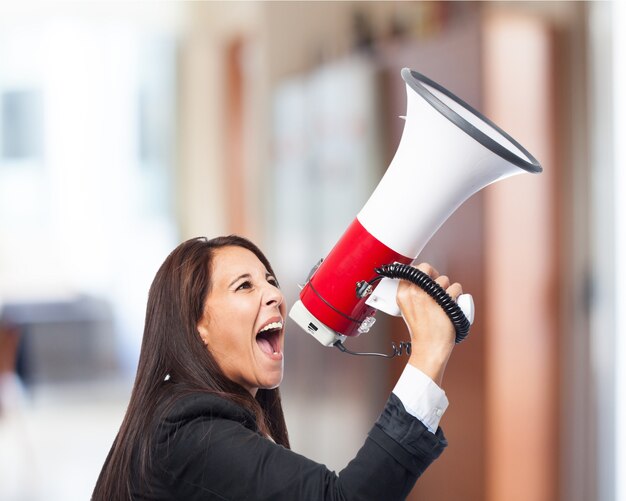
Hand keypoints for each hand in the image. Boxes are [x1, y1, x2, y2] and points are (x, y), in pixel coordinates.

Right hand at [396, 263, 462, 386]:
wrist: (429, 347)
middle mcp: (414, 292)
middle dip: (434, 273)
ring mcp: (430, 296)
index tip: (426, 277)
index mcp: (403, 294)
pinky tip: (454, 302)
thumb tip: (420, 277)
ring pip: (444, 278)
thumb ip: (409, 293)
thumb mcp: (406, 309)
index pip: (411, 270)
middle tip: (437, 284)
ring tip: (445, 300)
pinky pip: (456, 287)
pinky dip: (458, 294)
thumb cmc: (421, 329)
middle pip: (426, 268)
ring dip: (448, 287)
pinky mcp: (445, 301)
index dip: (421, 271)